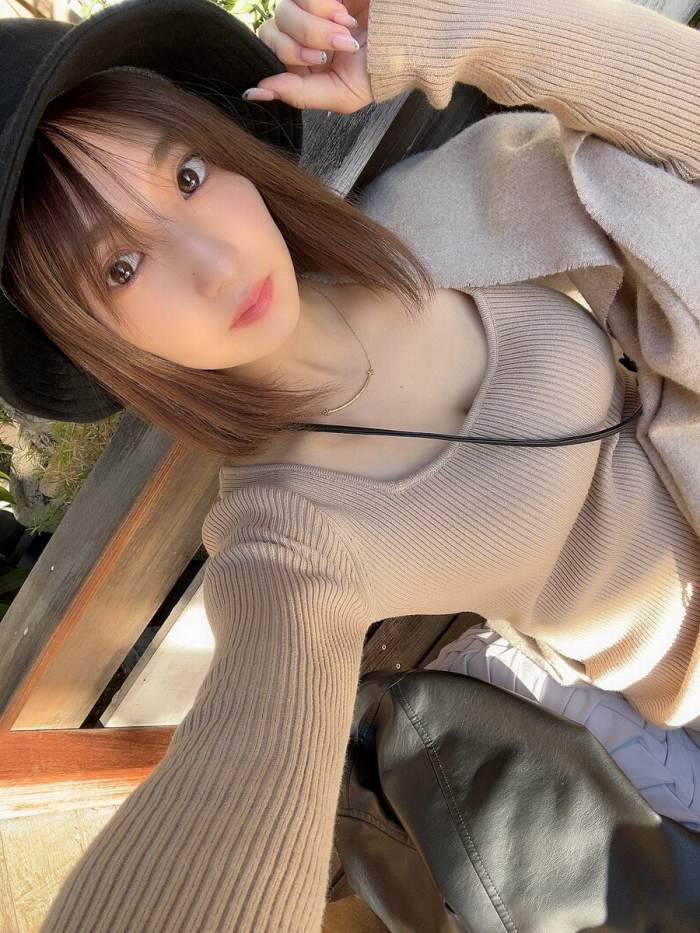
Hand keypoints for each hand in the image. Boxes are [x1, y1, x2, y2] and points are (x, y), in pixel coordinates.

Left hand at [243, 0, 372, 114]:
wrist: (412, 37)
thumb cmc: (381, 70)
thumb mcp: (340, 95)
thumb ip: (298, 95)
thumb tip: (254, 93)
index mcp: (303, 64)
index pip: (268, 58)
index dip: (284, 62)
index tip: (311, 65)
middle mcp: (301, 34)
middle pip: (269, 34)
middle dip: (298, 47)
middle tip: (328, 53)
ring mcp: (309, 8)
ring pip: (284, 12)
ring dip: (316, 26)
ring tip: (346, 31)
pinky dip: (323, 6)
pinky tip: (346, 12)